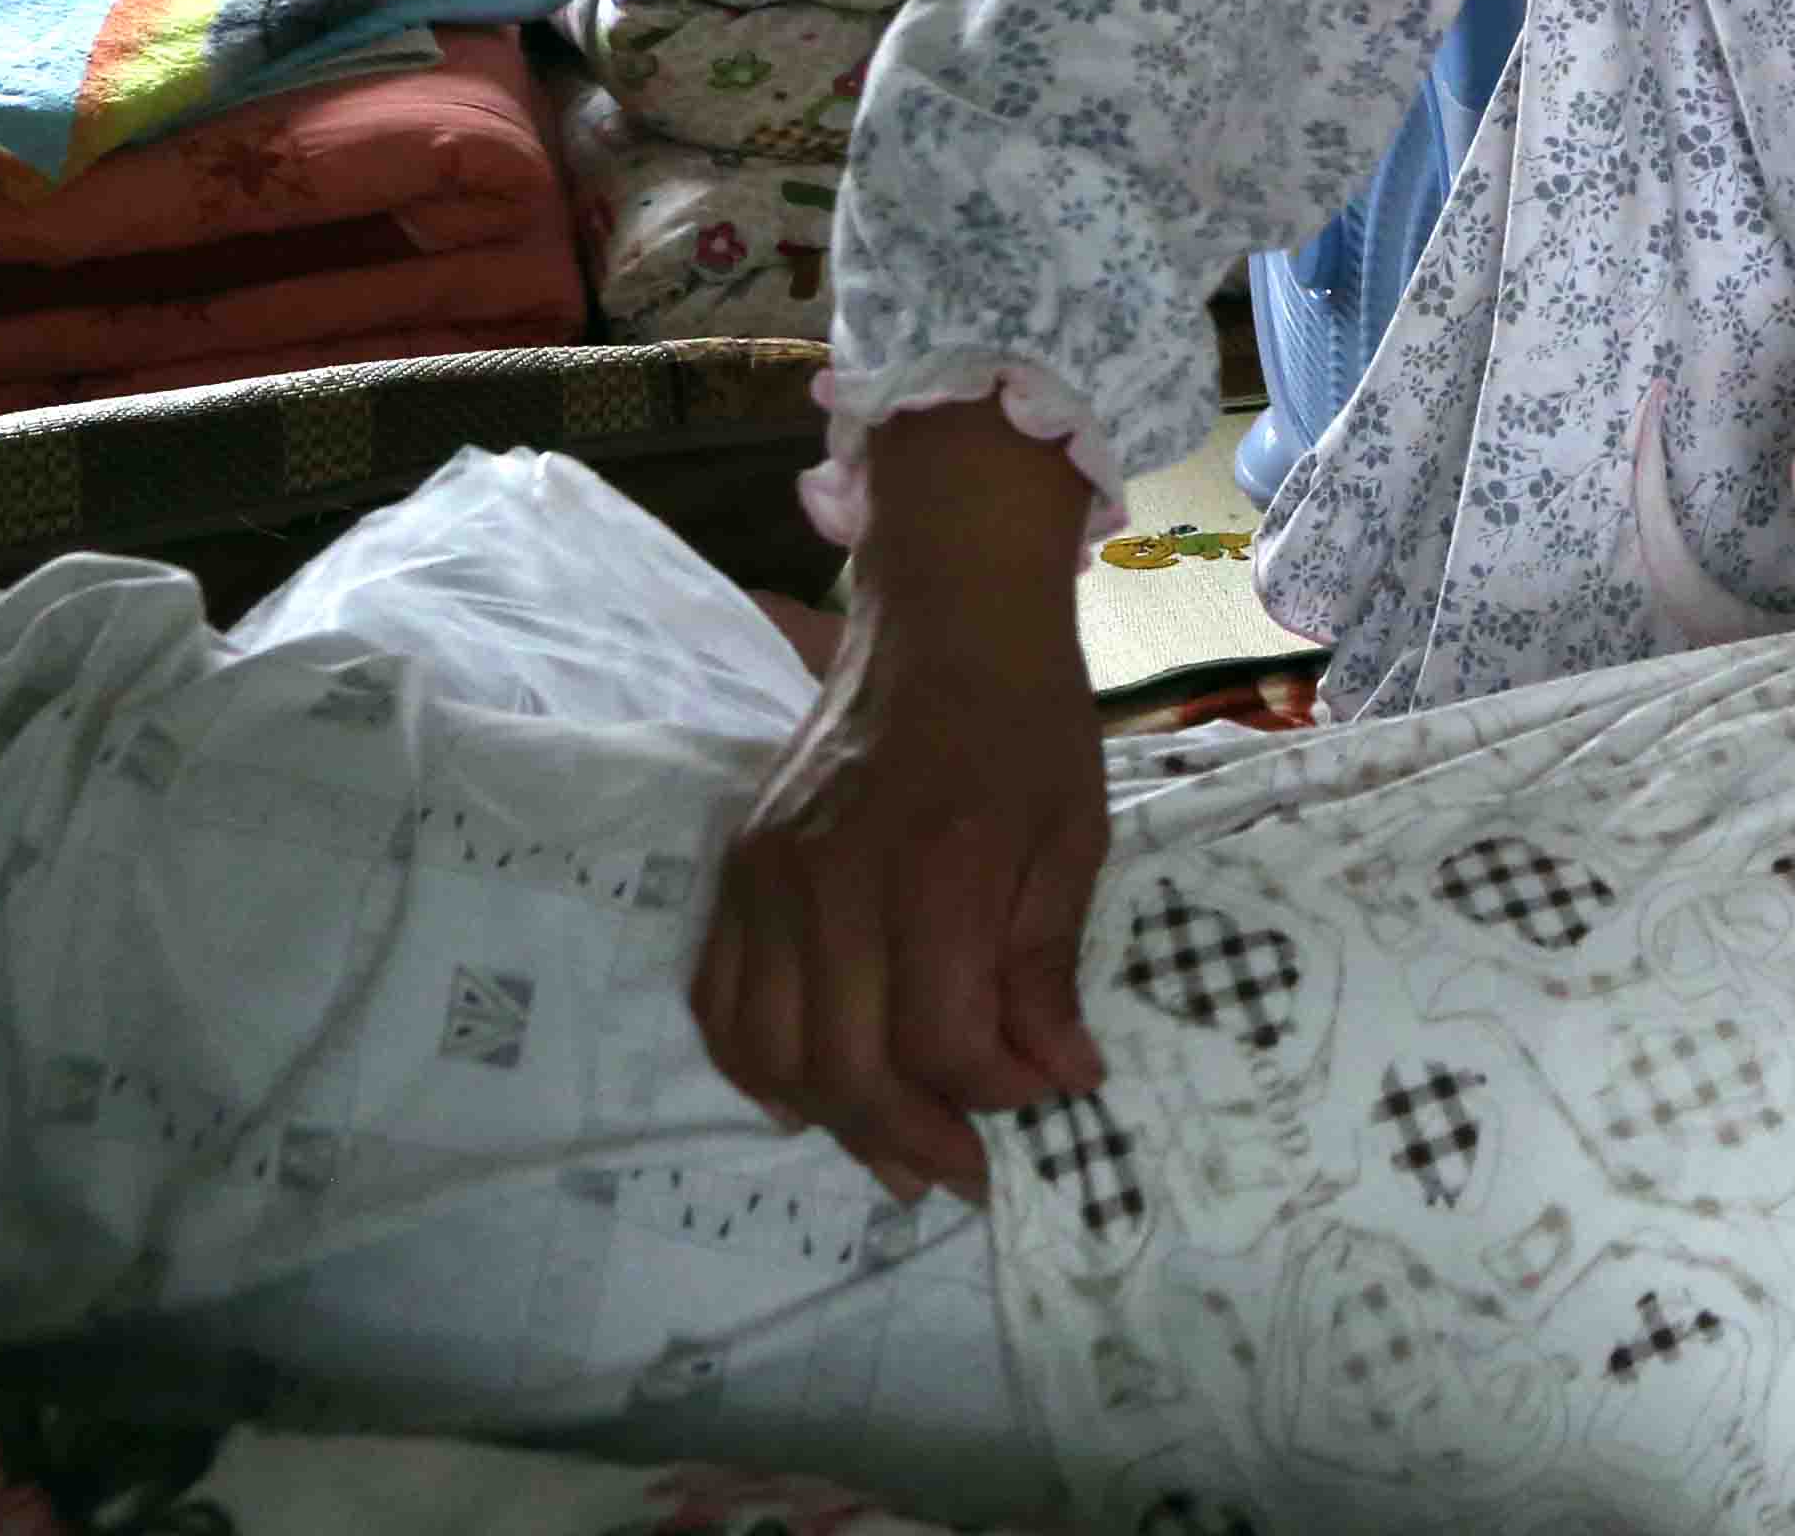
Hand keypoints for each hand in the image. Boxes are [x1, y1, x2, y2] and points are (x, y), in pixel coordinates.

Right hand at [691, 405, 1112, 1203]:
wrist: (943, 621)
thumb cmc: (1027, 722)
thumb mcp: (1074, 836)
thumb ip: (1047, 964)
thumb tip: (1057, 1078)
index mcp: (935, 867)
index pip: (940, 1039)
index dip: (993, 1093)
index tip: (1046, 1095)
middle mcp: (831, 880)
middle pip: (845, 1066)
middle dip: (912, 1139)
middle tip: (963, 1172)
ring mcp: (767, 878)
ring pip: (771, 1053)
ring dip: (834, 1122)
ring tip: (897, 1150)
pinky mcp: (735, 871)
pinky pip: (720, 1003)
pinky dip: (757, 1068)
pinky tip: (812, 1096)